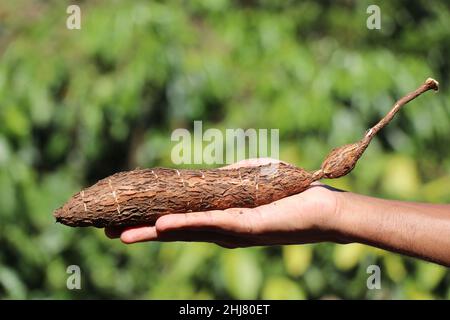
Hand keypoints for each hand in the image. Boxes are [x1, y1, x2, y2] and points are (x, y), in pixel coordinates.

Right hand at [105, 158, 342, 247]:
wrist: (322, 206)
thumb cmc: (289, 189)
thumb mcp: (250, 177)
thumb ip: (226, 176)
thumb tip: (205, 176)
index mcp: (220, 218)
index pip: (180, 220)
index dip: (151, 219)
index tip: (124, 219)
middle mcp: (220, 230)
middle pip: (175, 231)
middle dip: (141, 232)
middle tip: (108, 232)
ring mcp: (230, 231)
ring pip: (185, 232)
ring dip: (152, 233)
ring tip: (121, 234)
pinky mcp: (244, 227)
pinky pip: (210, 224)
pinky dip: (184, 224)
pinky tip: (160, 225)